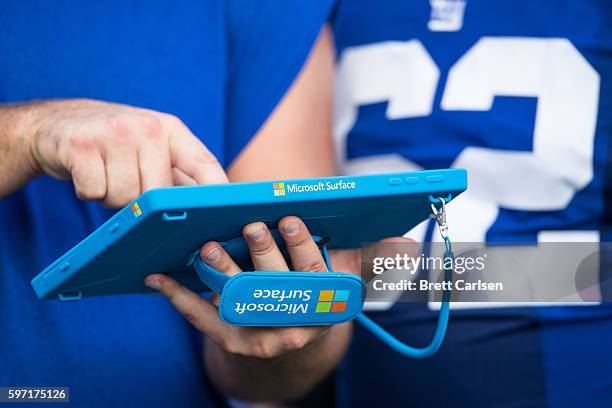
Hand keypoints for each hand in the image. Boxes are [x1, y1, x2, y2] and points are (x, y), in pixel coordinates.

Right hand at [25, 99, 226, 206]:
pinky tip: (87, 172)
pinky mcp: (81, 144)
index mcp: (171, 130)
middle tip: (128, 182)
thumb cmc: (113, 145)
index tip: (230, 214)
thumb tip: (208, 210)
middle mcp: (147, 126)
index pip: (204, 163)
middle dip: (144, 202)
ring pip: (125, 198)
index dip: (218, 191)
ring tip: (107, 174)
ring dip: (113, 198)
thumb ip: (178, 174)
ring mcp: (114, 132)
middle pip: (159, 193)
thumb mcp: (151, 148)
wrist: (54, 123)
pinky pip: (94, 193)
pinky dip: (89, 192)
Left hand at [145, 216, 417, 358]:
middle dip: (265, 256)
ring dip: (222, 274)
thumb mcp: (345, 275)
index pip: (316, 275)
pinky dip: (179, 298)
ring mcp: (261, 337)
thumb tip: (407, 247)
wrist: (293, 334)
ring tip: (208, 248)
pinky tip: (159, 277)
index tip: (291, 218)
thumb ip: (370, 257)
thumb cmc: (317, 290)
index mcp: (324, 305)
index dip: (304, 247)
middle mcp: (294, 325)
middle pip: (278, 288)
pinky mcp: (231, 342)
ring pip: (240, 303)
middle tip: (251, 226)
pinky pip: (204, 320)